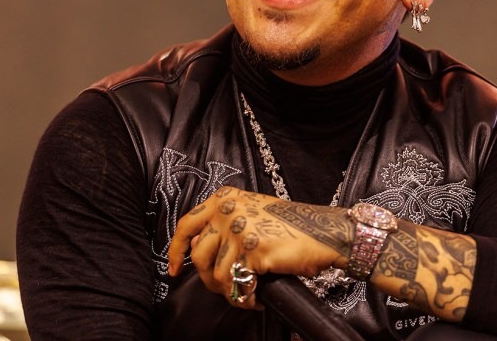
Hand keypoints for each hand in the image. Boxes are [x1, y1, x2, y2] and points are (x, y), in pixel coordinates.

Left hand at [166, 186, 354, 308]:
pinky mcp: (252, 250)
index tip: (174, 269)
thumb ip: (222, 225)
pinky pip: (237, 284)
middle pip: (198, 255)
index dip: (176, 251)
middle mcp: (227, 210)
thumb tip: (197, 250)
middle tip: (224, 288)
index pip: (186, 225)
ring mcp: (238, 229)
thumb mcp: (250, 214)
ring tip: (247, 292)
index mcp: (224, 199)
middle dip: (208, 279)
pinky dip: (247, 297)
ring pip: (215, 274)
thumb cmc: (290, 227)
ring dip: (230, 290)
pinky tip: (258, 297)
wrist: (323, 232)